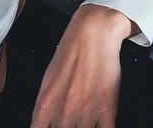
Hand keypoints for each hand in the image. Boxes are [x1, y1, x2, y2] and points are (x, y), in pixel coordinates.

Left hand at [31, 4, 133, 127]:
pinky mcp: (107, 110)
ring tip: (87, 118)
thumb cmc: (70, 54)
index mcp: (45, 105)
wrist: (92, 34)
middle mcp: (63, 113)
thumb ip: (47, 107)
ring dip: (86, 127)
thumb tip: (46, 124)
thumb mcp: (48, 81)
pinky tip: (102, 123)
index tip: (53, 127)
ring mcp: (85, 113)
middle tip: (73, 119)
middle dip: (68, 127)